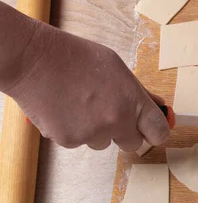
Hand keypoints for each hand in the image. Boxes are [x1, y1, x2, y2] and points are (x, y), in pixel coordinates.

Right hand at [3, 24, 169, 150]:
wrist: (34, 60)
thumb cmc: (76, 58)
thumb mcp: (117, 68)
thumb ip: (140, 92)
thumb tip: (159, 106)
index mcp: (133, 102)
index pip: (159, 132)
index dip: (155, 132)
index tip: (151, 130)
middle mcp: (116, 121)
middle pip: (133, 144)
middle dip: (126, 133)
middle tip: (111, 115)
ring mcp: (92, 133)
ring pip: (103, 142)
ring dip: (97, 130)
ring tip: (81, 104)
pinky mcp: (69, 141)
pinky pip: (79, 142)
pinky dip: (74, 130)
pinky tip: (65, 109)